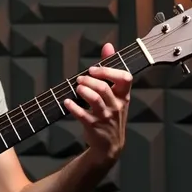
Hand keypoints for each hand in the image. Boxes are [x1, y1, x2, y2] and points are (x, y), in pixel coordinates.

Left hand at [64, 43, 131, 163]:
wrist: (109, 145)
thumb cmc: (111, 114)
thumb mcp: (115, 93)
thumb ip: (110, 68)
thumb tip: (108, 46)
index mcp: (123, 95)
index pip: (125, 78)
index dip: (108, 70)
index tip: (94, 69)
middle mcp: (116, 105)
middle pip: (104, 88)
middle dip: (89, 80)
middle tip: (79, 79)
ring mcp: (106, 117)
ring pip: (95, 100)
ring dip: (83, 91)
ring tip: (77, 88)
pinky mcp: (94, 126)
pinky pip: (82, 115)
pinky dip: (72, 107)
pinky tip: (66, 102)